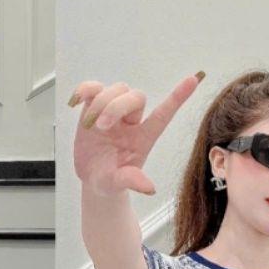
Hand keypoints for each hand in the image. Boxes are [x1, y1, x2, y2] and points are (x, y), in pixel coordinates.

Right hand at [68, 73, 203, 196]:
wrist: (91, 179)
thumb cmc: (110, 181)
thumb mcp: (119, 184)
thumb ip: (133, 181)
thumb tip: (149, 188)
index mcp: (144, 137)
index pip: (163, 114)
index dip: (178, 97)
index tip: (193, 80)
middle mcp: (131, 122)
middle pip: (134, 97)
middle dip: (116, 107)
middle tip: (102, 126)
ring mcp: (112, 113)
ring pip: (115, 90)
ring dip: (101, 103)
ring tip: (90, 125)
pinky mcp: (93, 109)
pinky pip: (92, 90)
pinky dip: (83, 90)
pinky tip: (75, 102)